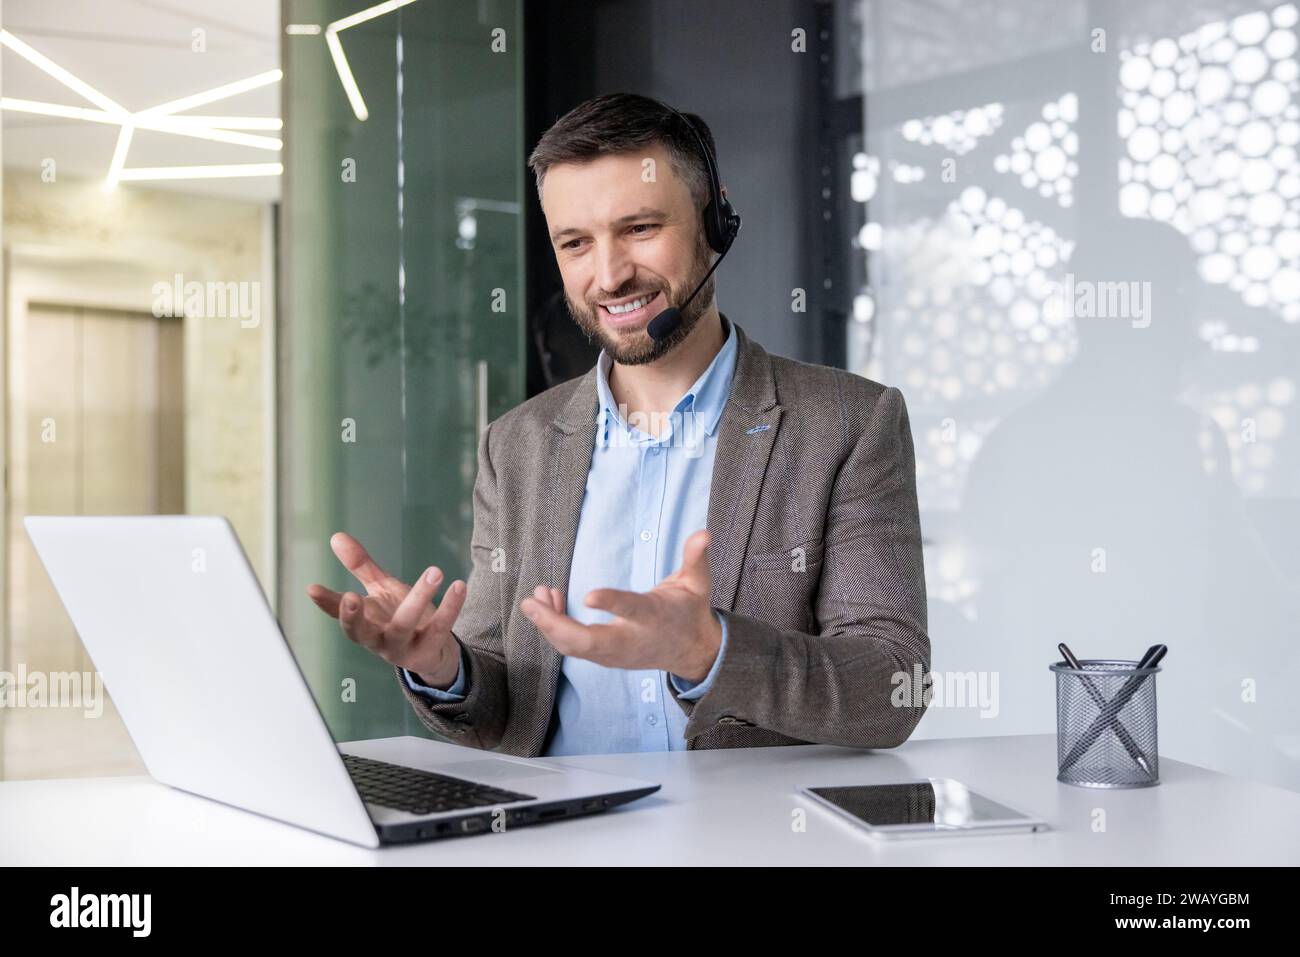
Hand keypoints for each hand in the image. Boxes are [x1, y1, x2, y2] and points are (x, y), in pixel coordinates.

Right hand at [305, 532, 466, 686]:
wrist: (432, 652)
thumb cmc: (399, 617)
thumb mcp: (380, 590)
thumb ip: (360, 567)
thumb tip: (336, 536)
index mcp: (363, 623)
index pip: (339, 614)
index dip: (326, 603)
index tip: (312, 588)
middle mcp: (377, 639)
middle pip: (361, 632)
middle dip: (353, 617)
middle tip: (351, 596)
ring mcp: (402, 648)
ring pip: (404, 625)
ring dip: (419, 597)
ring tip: (435, 570)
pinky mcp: (429, 649)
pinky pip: (440, 627)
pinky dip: (451, 606)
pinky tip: (458, 585)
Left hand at [519, 528, 722, 682]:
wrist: (692, 652)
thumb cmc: (690, 612)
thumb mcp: (698, 584)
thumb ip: (696, 558)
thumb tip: (703, 533)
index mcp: (653, 618)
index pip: (632, 610)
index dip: (612, 603)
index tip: (589, 594)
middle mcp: (630, 640)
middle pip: (588, 642)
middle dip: (555, 625)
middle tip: (531, 602)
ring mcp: (615, 654)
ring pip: (574, 647)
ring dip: (549, 624)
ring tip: (536, 598)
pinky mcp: (605, 658)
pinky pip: (573, 647)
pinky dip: (555, 628)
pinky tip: (549, 604)